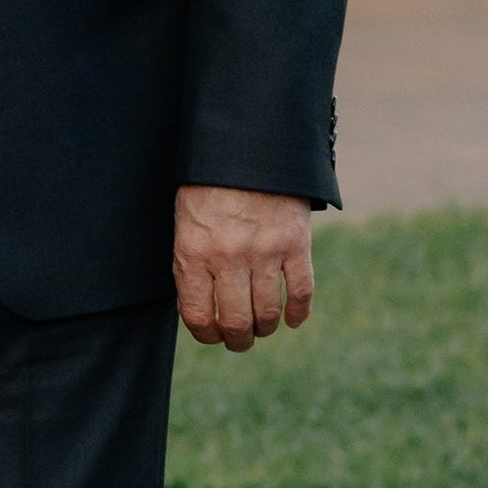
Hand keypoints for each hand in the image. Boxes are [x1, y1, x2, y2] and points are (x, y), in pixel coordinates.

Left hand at [173, 186, 314, 352]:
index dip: (206, 335)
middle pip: (236, 322)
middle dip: (238, 339)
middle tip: (240, 339)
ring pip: (268, 312)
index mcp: (193, 254)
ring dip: (266, 327)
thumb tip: (199, 311)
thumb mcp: (186, 224)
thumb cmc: (208, 188)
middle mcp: (229, 258)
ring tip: (263, 327)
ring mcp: (265, 252)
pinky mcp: (296, 244)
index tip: (212, 336)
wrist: (246, 148)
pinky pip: (301, 291)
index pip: (198, 317)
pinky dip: (298, 313)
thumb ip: (191, 265)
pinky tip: (293, 320)